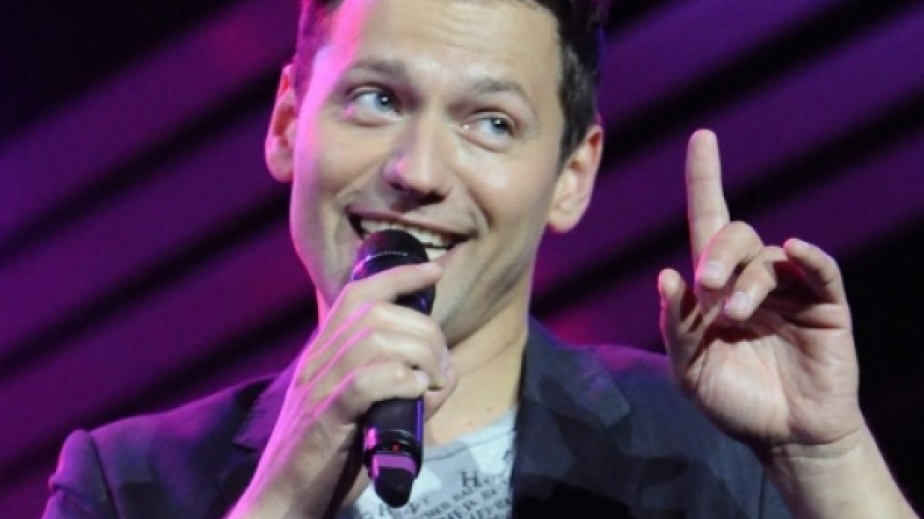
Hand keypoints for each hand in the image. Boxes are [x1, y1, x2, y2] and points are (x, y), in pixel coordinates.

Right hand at [232, 263, 456, 517]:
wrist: (283, 500)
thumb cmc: (330, 457)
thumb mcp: (362, 409)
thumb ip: (399, 384)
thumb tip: (443, 372)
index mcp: (323, 353)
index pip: (359, 293)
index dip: (400, 276)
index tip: (434, 270)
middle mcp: (317, 361)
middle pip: (377, 313)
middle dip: (424, 330)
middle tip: (441, 366)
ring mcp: (318, 387)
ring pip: (375, 340)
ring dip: (419, 355)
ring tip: (432, 382)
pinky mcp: (325, 419)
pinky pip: (365, 381)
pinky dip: (400, 381)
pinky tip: (415, 394)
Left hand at [657, 129, 863, 455]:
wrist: (783, 437)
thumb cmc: (732, 401)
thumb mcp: (689, 369)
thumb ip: (675, 325)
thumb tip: (667, 276)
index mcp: (714, 288)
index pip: (708, 221)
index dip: (705, 179)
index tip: (702, 137)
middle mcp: (751, 279)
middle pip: (734, 234)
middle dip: (716, 253)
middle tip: (706, 286)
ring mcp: (790, 290)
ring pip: (768, 258)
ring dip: (748, 281)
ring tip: (733, 317)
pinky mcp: (826, 305)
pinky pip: (820, 270)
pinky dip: (809, 256)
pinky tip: (796, 250)